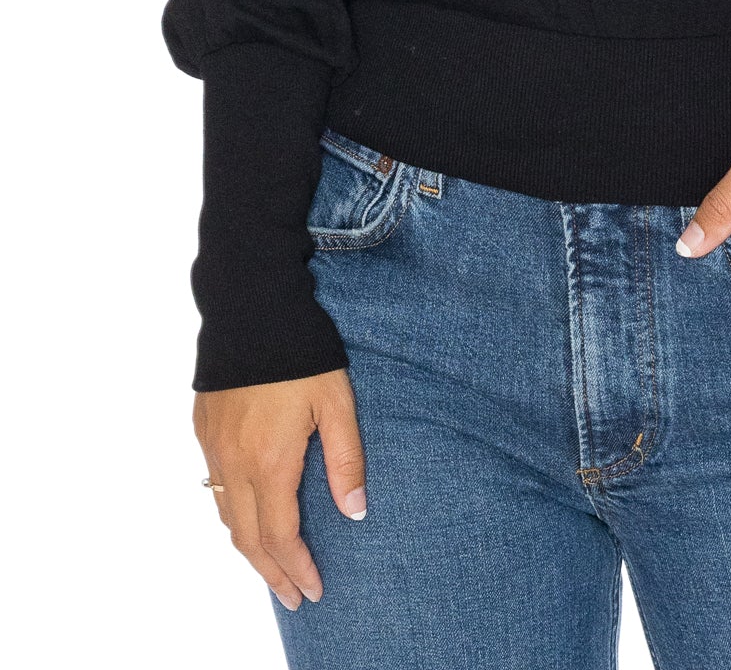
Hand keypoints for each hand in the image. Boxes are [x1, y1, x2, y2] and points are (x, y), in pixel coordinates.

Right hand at [194, 368, 366, 611]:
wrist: (250, 304)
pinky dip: (230, 513)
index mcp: (269, 461)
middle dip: (272, 575)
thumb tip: (356, 512)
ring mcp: (214, 446)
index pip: (279, 537)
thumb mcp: (337, 401)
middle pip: (247, 539)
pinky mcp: (203, 427)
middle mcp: (234, 462)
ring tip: (272, 567)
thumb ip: (346, 460)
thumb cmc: (301, 350)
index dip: (297, 569)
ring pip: (225, 515)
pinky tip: (246, 513)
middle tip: (295, 598)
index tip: (314, 591)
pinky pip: (213, 485)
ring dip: (249, 549)